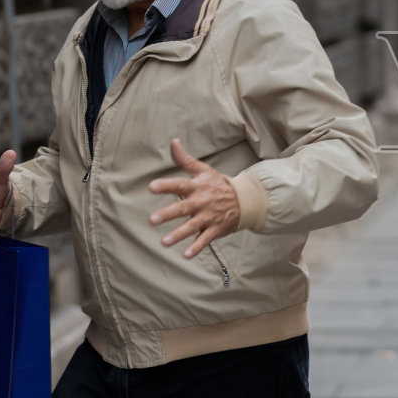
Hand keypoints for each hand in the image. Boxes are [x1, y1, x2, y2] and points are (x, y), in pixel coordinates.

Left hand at [149, 139, 240, 258]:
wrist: (245, 200)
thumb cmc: (218, 185)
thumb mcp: (204, 170)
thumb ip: (185, 159)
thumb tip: (173, 142)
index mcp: (197, 186)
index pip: (179, 184)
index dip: (166, 185)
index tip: (152, 187)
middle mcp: (202, 202)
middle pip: (183, 208)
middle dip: (168, 214)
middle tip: (152, 219)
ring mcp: (209, 217)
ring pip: (192, 227)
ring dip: (178, 235)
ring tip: (164, 242)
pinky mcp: (215, 229)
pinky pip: (205, 240)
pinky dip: (196, 247)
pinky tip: (185, 255)